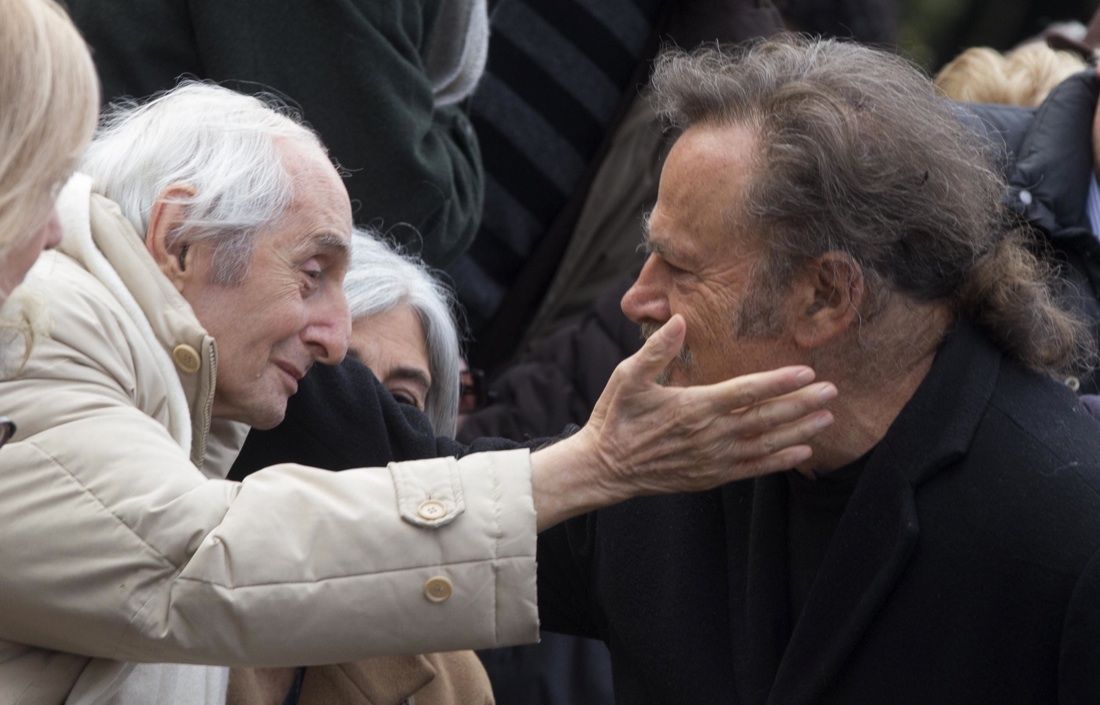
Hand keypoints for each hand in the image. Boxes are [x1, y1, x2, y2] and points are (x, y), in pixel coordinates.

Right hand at [530, 314, 834, 530]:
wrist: (604, 467)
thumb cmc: (616, 417)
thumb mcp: (628, 377)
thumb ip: (656, 350)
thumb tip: (680, 321)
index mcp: (693, 407)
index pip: (745, 392)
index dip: (778, 382)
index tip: (806, 372)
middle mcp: (709, 435)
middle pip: (765, 418)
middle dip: (801, 404)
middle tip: (831, 392)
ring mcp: (713, 459)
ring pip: (766, 444)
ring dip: (798, 431)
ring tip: (827, 418)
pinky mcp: (711, 476)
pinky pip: (754, 469)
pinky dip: (780, 461)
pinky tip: (803, 452)